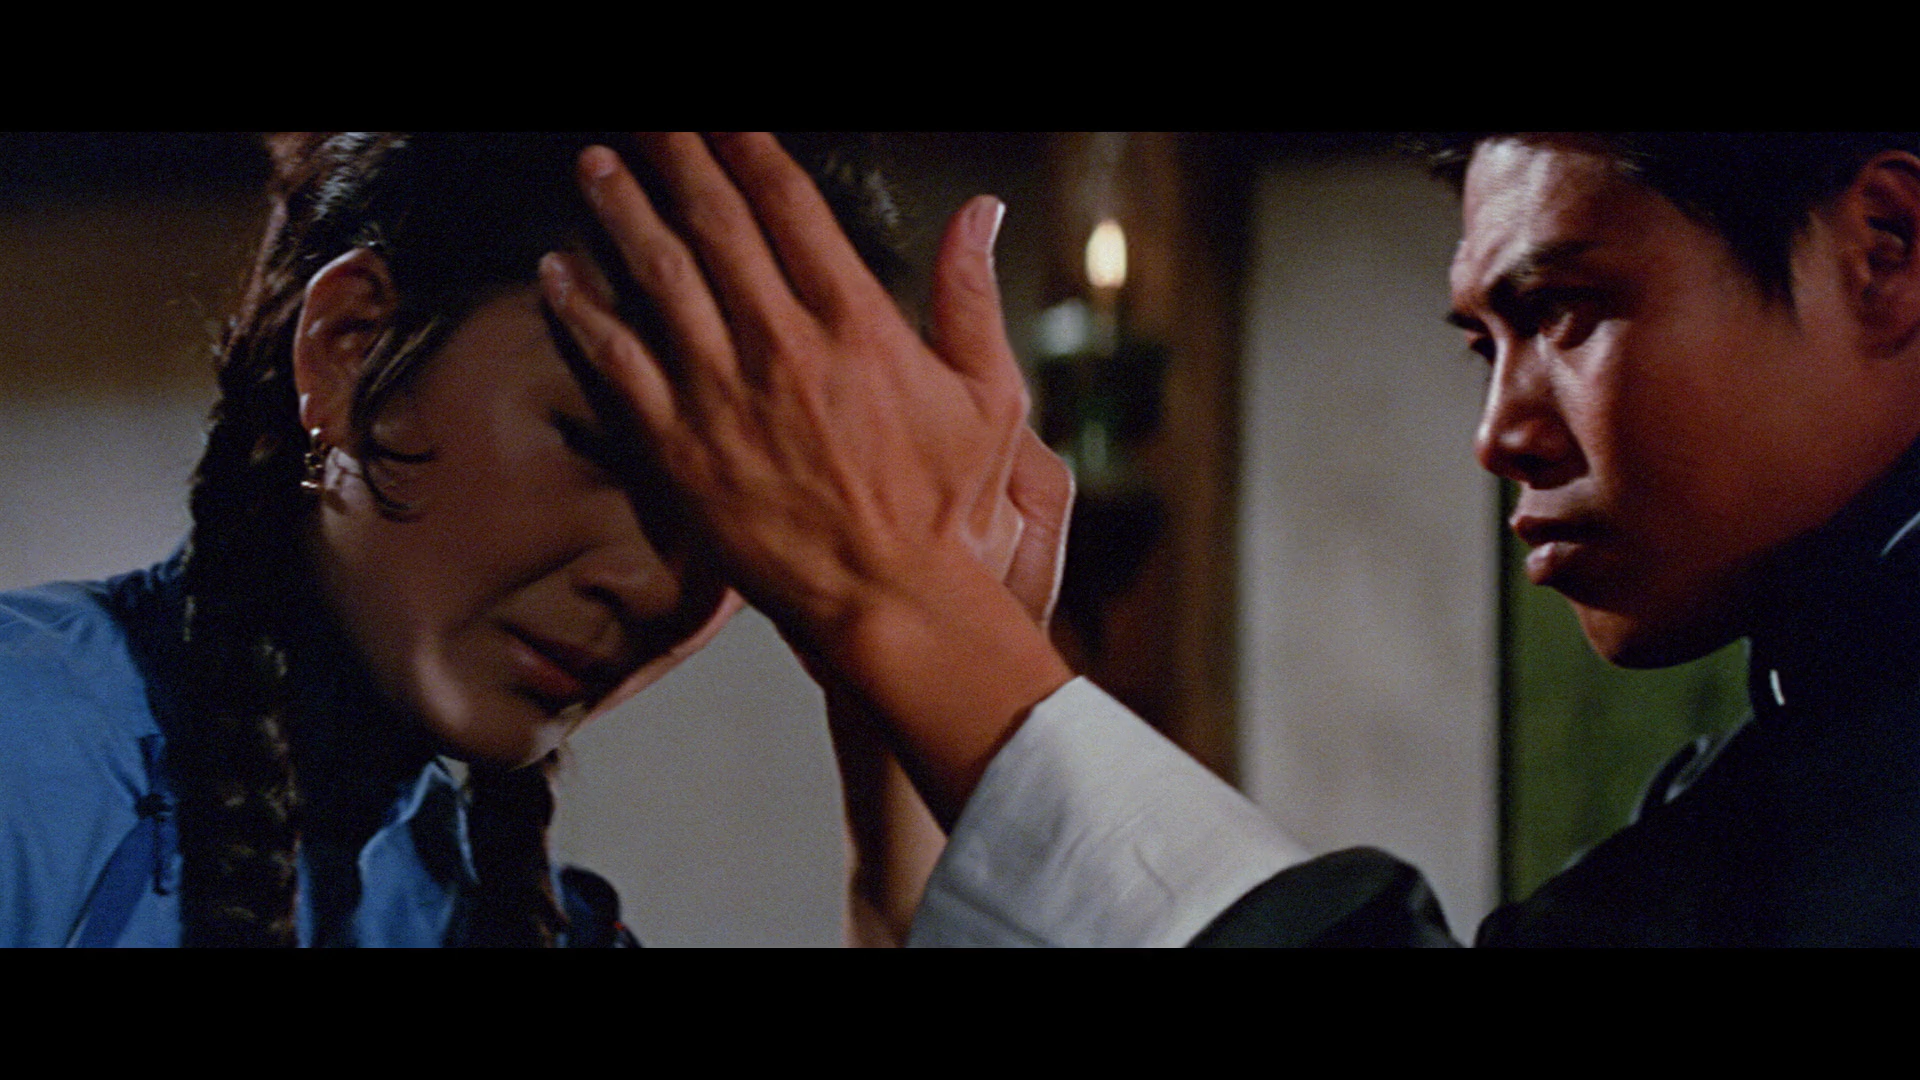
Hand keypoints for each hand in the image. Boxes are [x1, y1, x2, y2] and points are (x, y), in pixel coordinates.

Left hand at [543, 134, 1024, 639]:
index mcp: (857, 324)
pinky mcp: (680, 449)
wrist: (891, 601)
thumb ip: (971, 296)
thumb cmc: (945, 509)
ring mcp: (724, 395)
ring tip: (595, 165)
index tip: (724, 121)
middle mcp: (783, 344)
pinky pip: (619, 363)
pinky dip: (584, 310)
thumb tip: (981, 210)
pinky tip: (558, 272)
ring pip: (657, 276)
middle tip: (646, 122)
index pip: (791, 205)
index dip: (749, 147)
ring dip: (621, 210)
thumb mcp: (989, 396)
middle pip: (714, 221)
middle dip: (675, 155)